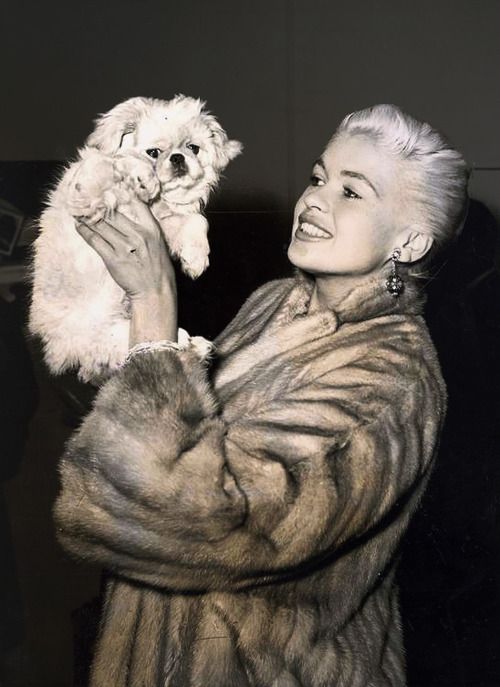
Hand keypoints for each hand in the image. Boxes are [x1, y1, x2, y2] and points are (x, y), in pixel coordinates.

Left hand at [77, 201, 177, 344]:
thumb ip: (147, 231)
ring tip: (78, 209)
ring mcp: (125, 247)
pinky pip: (95, 240)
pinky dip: (85, 231)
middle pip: (113, 213)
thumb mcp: (159, 245)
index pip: (136, 203)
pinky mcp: (113, 259)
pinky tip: (78, 225)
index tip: (109, 189)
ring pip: (101, 225)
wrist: (155, 292)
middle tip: (85, 197)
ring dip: (87, 216)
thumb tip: (130, 219)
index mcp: (152, 230)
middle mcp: (138, 235)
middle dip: (97, 204)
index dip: (120, 194)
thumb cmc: (158, 270)